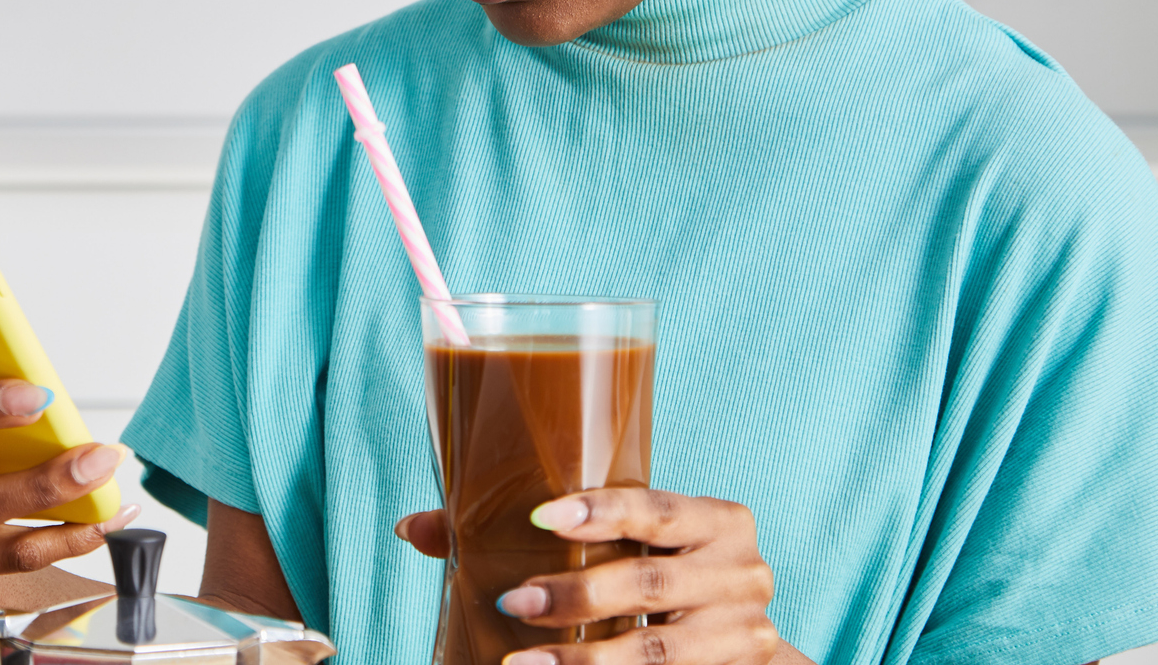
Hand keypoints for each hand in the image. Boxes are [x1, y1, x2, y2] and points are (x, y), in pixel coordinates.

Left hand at [396, 489, 796, 663]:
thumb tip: (412, 527)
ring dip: (585, 660)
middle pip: (651, 582)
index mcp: (717, 519)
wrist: (739, 642)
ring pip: (657, 649)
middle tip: (514, 604)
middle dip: (577, 595)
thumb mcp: (624, 545)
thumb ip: (535, 529)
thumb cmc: (660, 572)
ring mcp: (745, 632)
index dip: (600, 512)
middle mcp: (743, 571)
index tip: (539, 518)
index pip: (655, 507)